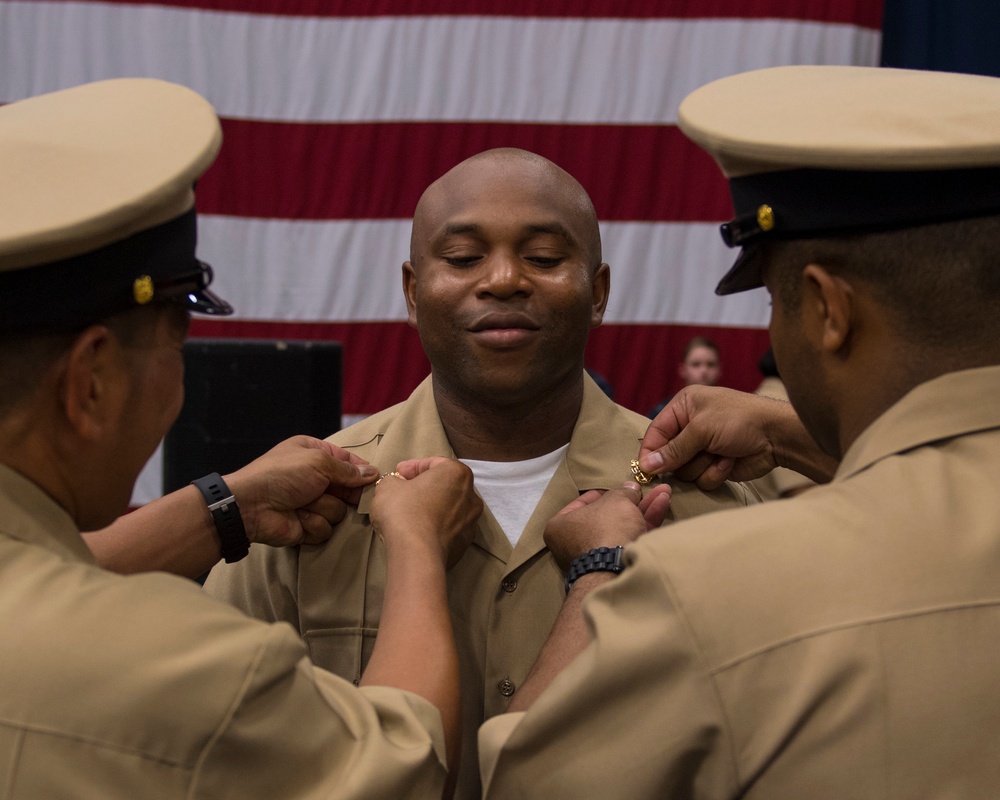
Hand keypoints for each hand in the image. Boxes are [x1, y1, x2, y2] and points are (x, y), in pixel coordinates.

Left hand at [224, 436, 378, 546]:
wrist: (251, 506)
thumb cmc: (282, 475)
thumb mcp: (318, 462)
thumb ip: (347, 470)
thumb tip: (373, 473)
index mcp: (314, 454)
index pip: (348, 462)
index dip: (362, 471)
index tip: (375, 480)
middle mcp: (314, 478)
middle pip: (348, 489)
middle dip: (346, 494)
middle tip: (344, 495)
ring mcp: (311, 503)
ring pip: (338, 511)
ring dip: (322, 508)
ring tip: (303, 504)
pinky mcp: (307, 526)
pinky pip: (325, 528)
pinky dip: (312, 523)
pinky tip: (297, 518)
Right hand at [369, 457, 482, 568]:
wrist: (417, 554)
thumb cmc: (404, 511)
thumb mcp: (388, 486)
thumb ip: (394, 480)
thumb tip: (398, 485)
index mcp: (457, 474)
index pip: (433, 463)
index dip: (412, 467)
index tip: (398, 474)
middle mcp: (471, 495)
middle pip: (445, 486)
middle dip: (425, 487)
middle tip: (404, 492)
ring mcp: (471, 522)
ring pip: (449, 508)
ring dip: (432, 508)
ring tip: (411, 514)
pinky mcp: (466, 544)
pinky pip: (449, 528)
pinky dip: (436, 526)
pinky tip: (420, 532)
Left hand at [543, 481, 671, 571]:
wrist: (617, 569)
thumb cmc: (606, 528)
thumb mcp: (616, 500)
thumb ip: (623, 492)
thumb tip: (630, 488)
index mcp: (561, 526)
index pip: (583, 503)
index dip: (605, 492)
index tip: (620, 487)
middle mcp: (575, 543)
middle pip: (608, 516)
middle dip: (632, 501)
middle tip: (647, 489)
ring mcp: (597, 557)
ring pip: (624, 526)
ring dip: (644, 509)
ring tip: (664, 491)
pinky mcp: (617, 566)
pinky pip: (631, 538)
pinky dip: (647, 522)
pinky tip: (662, 504)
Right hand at [637, 385, 795, 489]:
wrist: (778, 436)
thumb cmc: (740, 420)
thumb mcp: (702, 429)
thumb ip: (674, 449)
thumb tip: (647, 465)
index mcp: (684, 407)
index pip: (656, 432)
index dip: (650, 452)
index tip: (645, 470)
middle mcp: (691, 427)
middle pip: (668, 456)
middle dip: (684, 459)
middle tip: (699, 453)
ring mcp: (703, 448)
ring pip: (685, 472)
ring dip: (703, 465)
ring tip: (721, 453)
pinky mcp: (715, 466)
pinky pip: (701, 479)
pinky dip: (715, 473)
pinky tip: (729, 461)